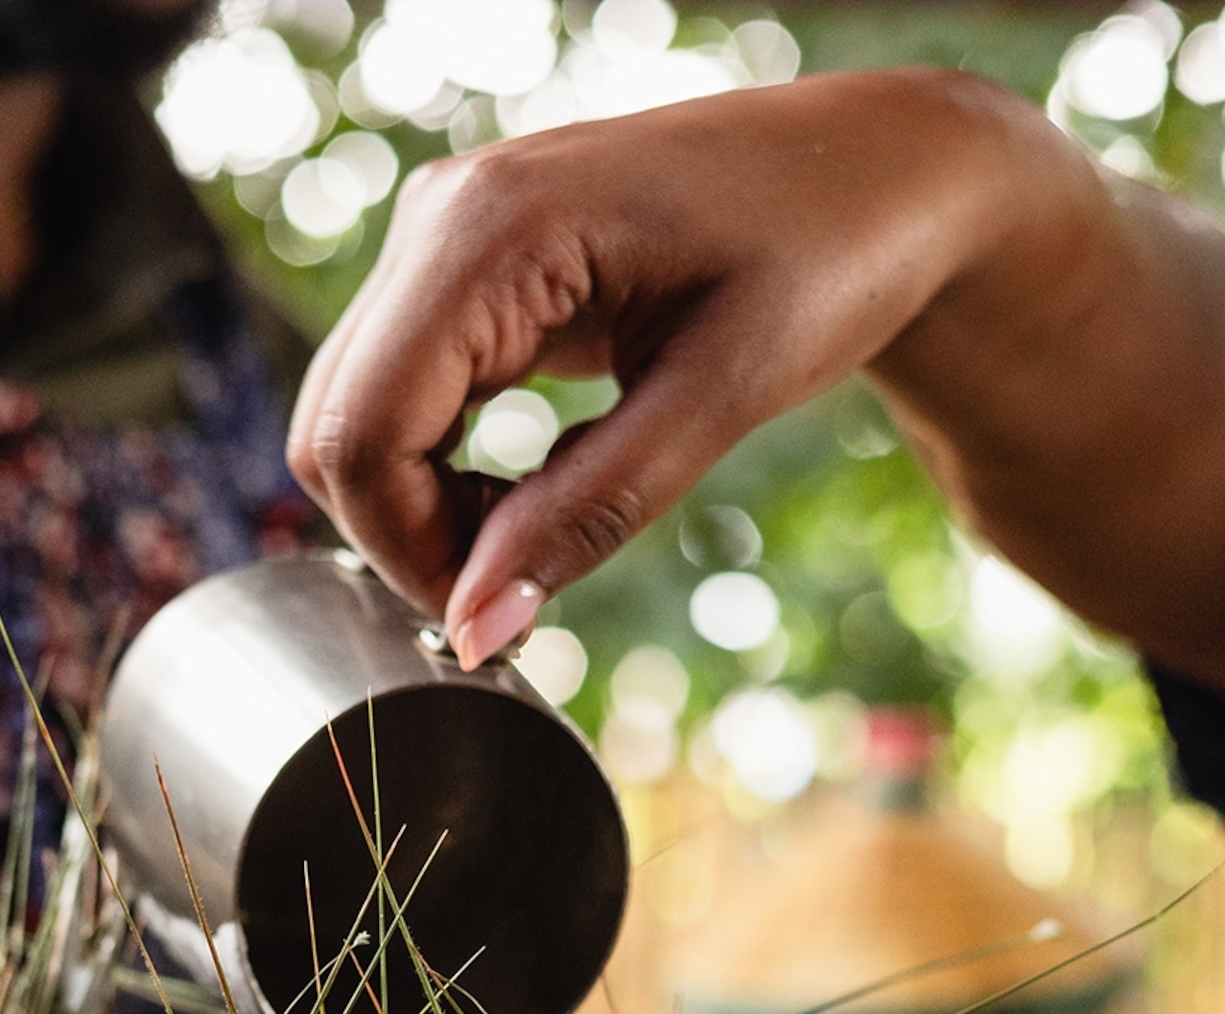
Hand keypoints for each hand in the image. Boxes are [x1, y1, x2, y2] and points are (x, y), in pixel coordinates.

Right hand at [286, 68, 1224, 713]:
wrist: (886, 171)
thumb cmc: (829, 257)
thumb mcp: (721, 399)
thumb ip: (585, 516)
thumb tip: (476, 630)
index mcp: (491, 228)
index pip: (363, 432)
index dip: (408, 553)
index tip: (498, 618)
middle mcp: (443, 215)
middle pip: (338, 430)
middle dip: (409, 538)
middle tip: (525, 589)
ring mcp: (446, 234)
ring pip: (358, 417)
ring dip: (426, 507)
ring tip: (542, 534)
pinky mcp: (467, 264)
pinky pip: (403, 392)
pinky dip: (445, 469)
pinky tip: (531, 492)